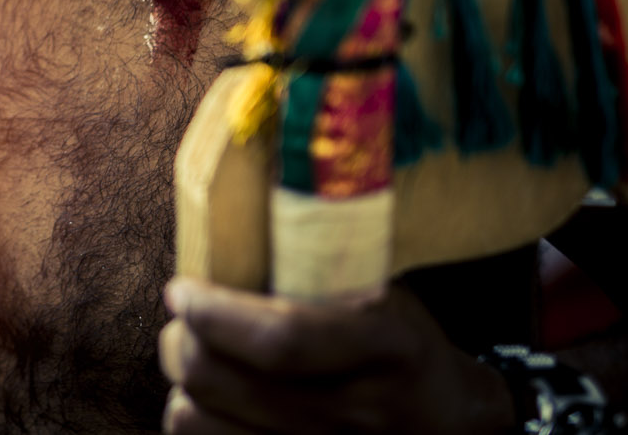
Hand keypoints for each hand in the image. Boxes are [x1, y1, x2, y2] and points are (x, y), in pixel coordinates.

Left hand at [159, 276, 517, 433]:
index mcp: (384, 345)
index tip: (182, 289)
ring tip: (197, 356)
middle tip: (182, 317)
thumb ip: (316, 262)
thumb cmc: (396, 341)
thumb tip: (227, 213)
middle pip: (223, 381)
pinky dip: (195, 418)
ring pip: (200, 423)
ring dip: (181, 384)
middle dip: (180, 341)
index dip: (214, 312)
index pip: (281, 338)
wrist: (447, 420)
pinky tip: (213, 397)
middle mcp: (358, 411)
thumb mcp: (380, 292)